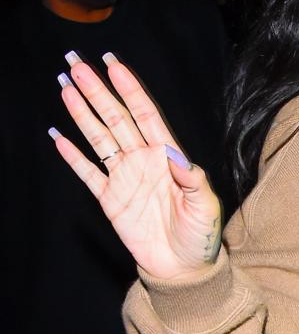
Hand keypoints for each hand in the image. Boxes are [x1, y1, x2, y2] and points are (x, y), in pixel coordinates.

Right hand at [50, 53, 222, 280]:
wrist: (183, 267)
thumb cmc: (201, 234)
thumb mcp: (205, 205)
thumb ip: (192, 178)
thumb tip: (176, 156)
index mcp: (167, 156)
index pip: (145, 114)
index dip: (130, 89)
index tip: (114, 65)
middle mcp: (143, 160)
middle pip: (116, 118)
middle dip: (97, 91)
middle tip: (76, 65)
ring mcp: (124, 178)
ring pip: (99, 138)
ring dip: (82, 113)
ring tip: (65, 87)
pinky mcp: (110, 200)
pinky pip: (88, 172)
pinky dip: (72, 155)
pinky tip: (58, 136)